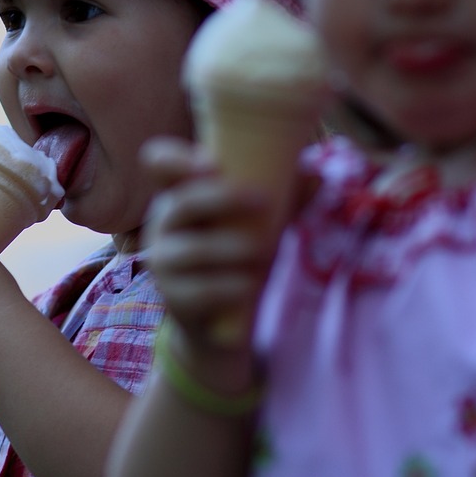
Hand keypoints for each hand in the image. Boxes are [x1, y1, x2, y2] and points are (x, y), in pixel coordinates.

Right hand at [142, 137, 275, 342]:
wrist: (220, 318)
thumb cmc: (239, 253)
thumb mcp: (259, 219)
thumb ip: (284, 196)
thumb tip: (317, 179)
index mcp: (180, 193)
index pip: (158, 163)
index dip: (175, 158)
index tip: (211, 164)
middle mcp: (163, 223)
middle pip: (182, 202)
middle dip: (224, 199)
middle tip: (266, 201)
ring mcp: (163, 262)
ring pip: (193, 250)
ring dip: (233, 248)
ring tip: (266, 253)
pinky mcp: (174, 299)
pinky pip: (200, 291)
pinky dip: (231, 286)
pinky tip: (251, 284)